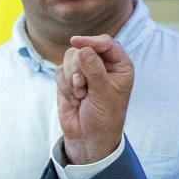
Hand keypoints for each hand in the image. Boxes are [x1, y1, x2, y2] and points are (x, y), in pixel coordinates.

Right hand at [55, 34, 133, 164]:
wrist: (89, 137)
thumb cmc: (105, 117)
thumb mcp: (104, 94)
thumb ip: (95, 70)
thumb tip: (83, 48)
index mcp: (120, 65)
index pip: (106, 43)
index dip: (91, 41)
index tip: (76, 42)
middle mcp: (103, 64)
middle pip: (83, 49)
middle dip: (79, 69)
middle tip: (83, 87)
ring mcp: (85, 70)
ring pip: (69, 58)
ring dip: (71, 79)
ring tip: (81, 96)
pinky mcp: (69, 78)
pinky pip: (59, 71)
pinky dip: (64, 86)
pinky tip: (74, 100)